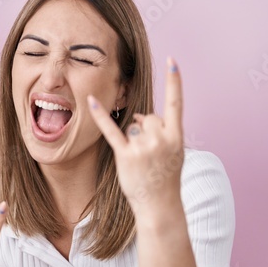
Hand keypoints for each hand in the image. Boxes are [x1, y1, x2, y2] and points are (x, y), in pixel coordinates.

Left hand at [88, 56, 184, 221]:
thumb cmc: (165, 178)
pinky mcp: (126, 155)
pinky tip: (90, 101)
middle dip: (145, 128)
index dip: (174, 81)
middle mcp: (161, 139)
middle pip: (148, 117)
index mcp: (176, 137)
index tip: (172, 61)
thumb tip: (142, 117)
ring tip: (140, 160)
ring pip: (133, 126)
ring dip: (133, 138)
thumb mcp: (174, 153)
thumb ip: (163, 131)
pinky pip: (111, 130)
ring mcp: (143, 147)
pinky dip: (100, 116)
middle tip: (149, 152)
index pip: (176, 103)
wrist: (159, 205)